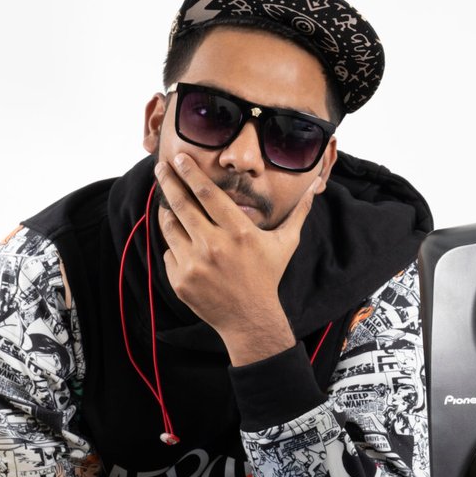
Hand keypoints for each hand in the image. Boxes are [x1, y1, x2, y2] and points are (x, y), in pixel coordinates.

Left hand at [153, 154, 321, 365]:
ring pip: (170, 227)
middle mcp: (214, 246)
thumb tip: (314, 189)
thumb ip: (298, 214)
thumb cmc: (267, 276)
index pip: (208, 194)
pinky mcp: (180, 280)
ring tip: (166, 201)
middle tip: (161, 167)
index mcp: (238, 232)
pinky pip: (169, 252)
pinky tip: (183, 242)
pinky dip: (175, 245)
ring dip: (166, 211)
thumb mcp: (285, 244)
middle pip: (182, 204)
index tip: (179, 158)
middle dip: (168, 181)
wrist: (249, 319)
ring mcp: (194, 264)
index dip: (191, 173)